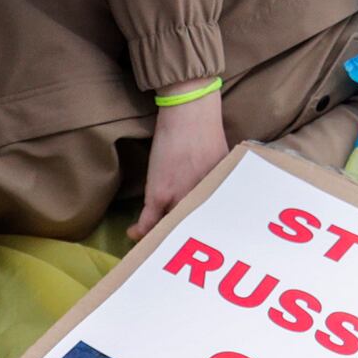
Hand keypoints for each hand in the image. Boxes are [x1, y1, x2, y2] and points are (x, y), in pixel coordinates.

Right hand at [137, 94, 230, 233]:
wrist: (190, 112)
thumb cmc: (208, 131)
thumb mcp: (223, 161)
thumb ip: (220, 180)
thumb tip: (217, 191)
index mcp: (219, 194)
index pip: (212, 222)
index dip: (205, 232)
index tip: (201, 239)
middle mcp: (202, 200)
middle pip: (192, 228)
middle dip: (186, 238)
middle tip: (178, 245)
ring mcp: (180, 198)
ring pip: (170, 227)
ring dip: (162, 235)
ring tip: (157, 242)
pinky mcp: (160, 192)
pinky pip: (149, 218)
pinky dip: (142, 229)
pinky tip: (135, 234)